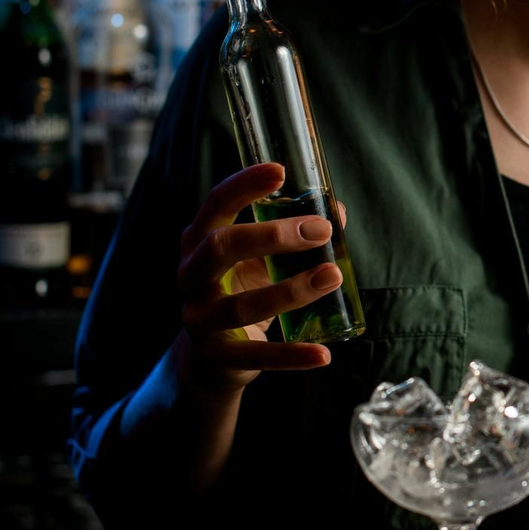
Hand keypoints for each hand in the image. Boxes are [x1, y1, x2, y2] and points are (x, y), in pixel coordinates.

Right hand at [172, 163, 344, 400]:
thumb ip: (293, 236)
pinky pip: (257, 356)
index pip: (216, 204)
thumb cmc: (239, 290)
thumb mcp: (260, 260)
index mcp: (199, 241)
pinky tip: (324, 355)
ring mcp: (199, 318)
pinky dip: (293, 356)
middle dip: (273, 236)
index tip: (280, 171)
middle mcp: (191, 276)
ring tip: (332, 276)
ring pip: (242, 304)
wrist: (209, 359)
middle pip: (221, 247)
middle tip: (320, 229)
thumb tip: (337, 213)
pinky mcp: (216, 357)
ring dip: (292, 290)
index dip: (245, 185)